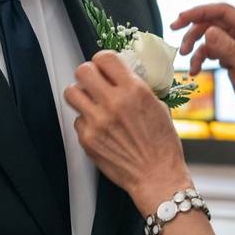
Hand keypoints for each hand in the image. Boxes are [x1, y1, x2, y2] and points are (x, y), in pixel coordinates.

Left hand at [64, 51, 191, 213]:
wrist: (157, 176)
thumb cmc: (162, 145)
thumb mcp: (158, 106)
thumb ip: (137, 88)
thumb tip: (123, 76)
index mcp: (134, 90)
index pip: (105, 57)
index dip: (103, 60)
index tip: (104, 66)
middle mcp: (113, 103)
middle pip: (83, 71)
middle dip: (88, 74)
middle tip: (95, 82)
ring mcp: (97, 121)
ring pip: (72, 92)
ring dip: (81, 94)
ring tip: (91, 101)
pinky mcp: (88, 139)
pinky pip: (77, 120)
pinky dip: (86, 121)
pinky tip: (99, 127)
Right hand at [172, 3, 234, 125]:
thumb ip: (231, 50)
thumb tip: (208, 32)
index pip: (223, 11)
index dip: (200, 12)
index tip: (181, 19)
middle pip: (212, 22)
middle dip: (193, 31)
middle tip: (180, 46)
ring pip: (208, 37)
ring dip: (195, 47)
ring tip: (188, 62)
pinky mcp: (231, 58)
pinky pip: (210, 52)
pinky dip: (200, 59)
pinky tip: (195, 71)